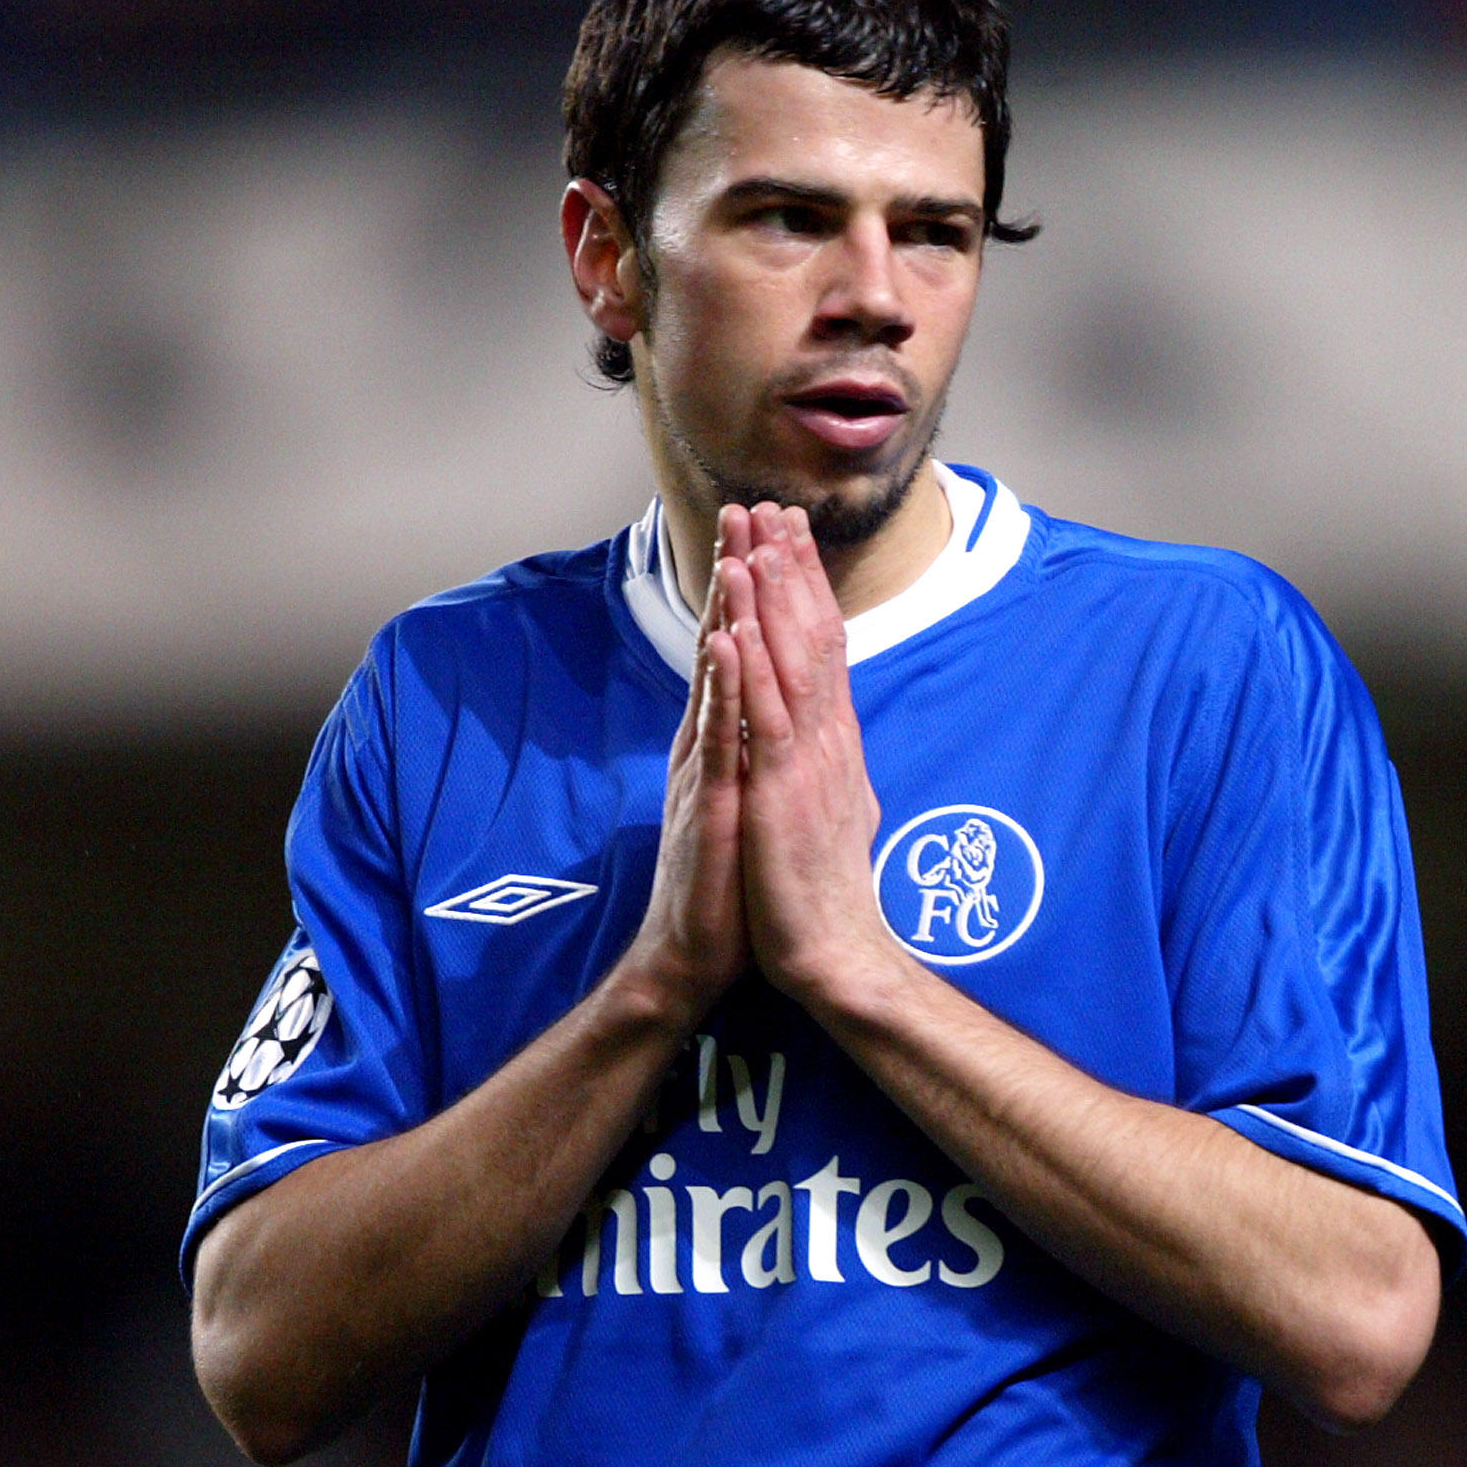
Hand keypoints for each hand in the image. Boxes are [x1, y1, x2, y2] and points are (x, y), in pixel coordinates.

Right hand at [613, 507, 749, 1023]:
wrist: (695, 957)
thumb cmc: (728, 885)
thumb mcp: (748, 801)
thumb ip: (751, 751)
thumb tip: (772, 710)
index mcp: (723, 741)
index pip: (740, 650)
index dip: (754, 591)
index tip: (770, 531)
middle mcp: (707, 743)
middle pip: (722, 645)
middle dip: (735, 576)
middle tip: (743, 508)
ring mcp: (704, 769)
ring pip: (716, 677)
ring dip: (725, 612)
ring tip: (733, 551)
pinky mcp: (708, 804)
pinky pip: (716, 735)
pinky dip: (722, 686)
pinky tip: (726, 643)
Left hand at [717, 503, 907, 1013]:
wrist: (831, 954)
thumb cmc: (817, 889)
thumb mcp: (824, 806)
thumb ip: (819, 759)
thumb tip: (820, 727)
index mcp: (833, 742)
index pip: (821, 648)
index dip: (805, 587)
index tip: (790, 535)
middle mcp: (827, 739)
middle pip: (809, 638)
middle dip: (788, 571)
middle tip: (772, 508)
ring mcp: (806, 762)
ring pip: (788, 665)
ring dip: (768, 601)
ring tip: (751, 541)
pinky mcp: (780, 793)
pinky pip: (764, 720)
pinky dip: (748, 671)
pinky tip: (732, 629)